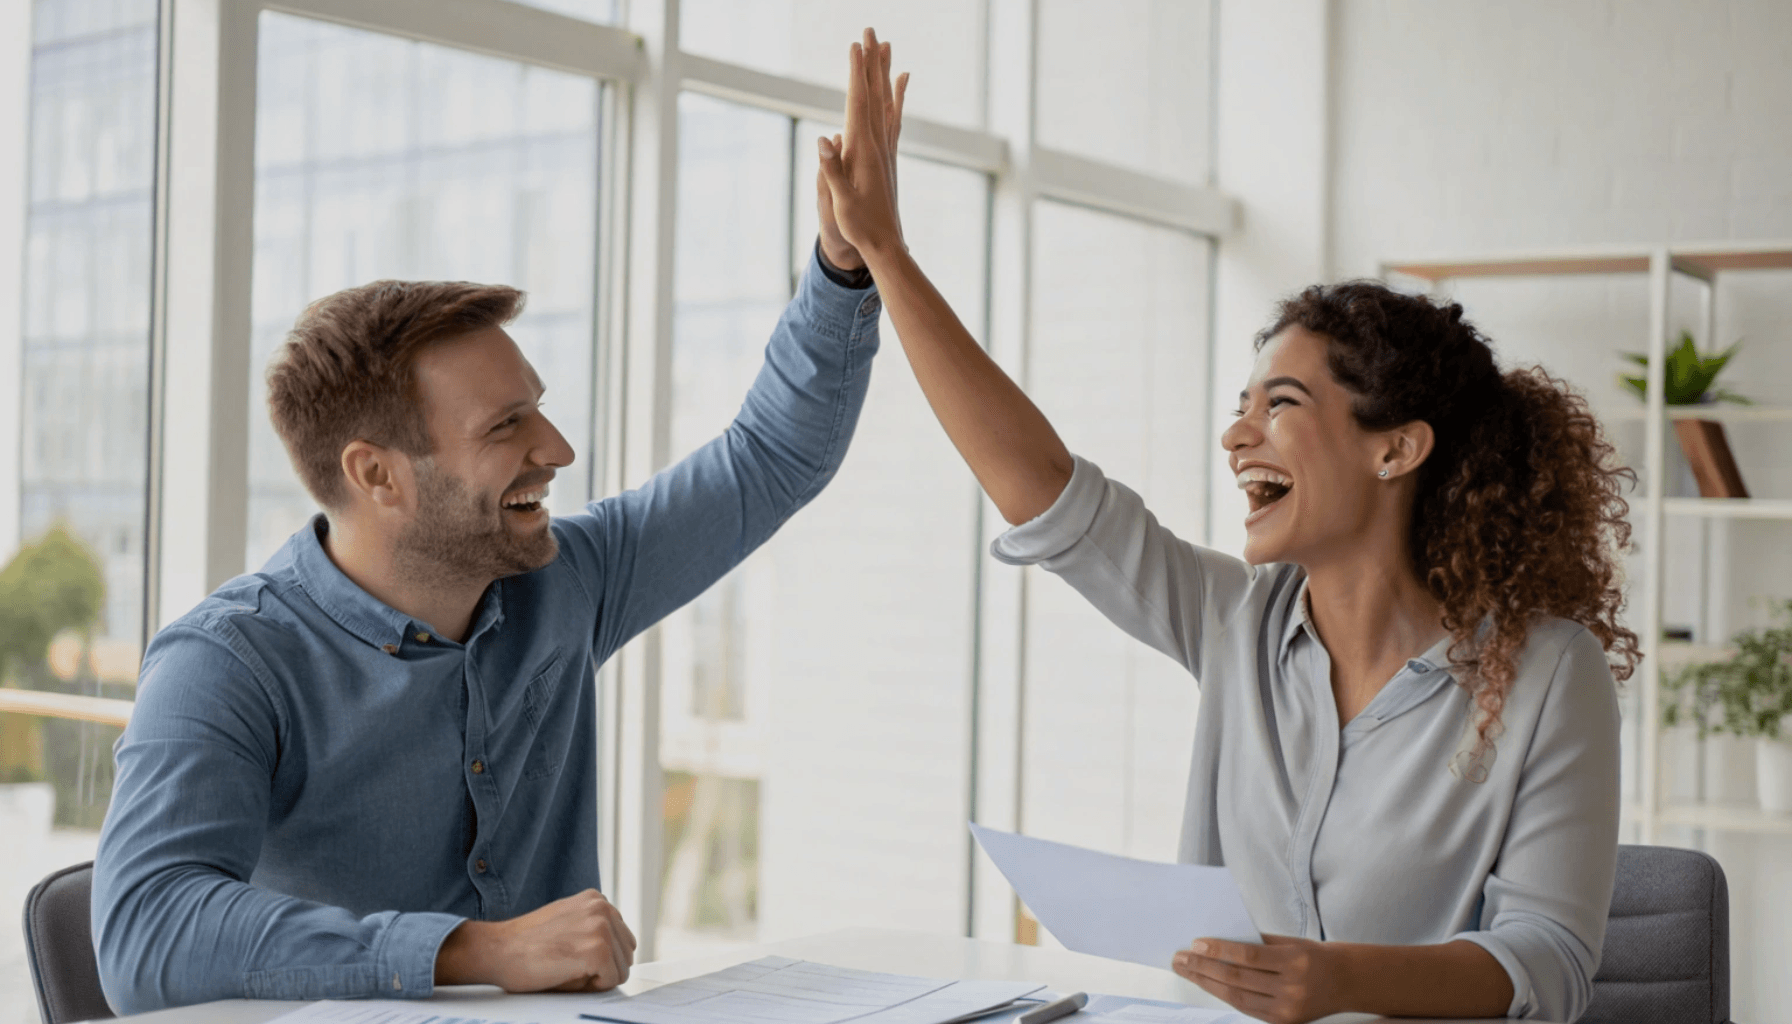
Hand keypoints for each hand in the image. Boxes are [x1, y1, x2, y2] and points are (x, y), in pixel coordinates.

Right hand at [435, 889, 636, 991]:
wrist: (497, 950)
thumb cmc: (526, 944)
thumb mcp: (568, 922)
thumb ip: (593, 927)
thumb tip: (618, 953)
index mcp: (596, 900)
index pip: (623, 939)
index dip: (601, 958)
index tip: (573, 956)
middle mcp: (602, 908)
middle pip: (626, 954)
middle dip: (603, 967)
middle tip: (568, 964)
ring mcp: (601, 927)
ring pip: (621, 969)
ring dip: (597, 977)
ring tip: (566, 967)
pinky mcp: (597, 950)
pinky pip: (612, 980)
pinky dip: (591, 986)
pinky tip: (566, 974)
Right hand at [816, 28, 907, 266]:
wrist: (885, 244)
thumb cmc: (859, 226)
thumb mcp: (840, 201)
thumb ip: (832, 170)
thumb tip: (825, 139)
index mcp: (864, 150)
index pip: (859, 102)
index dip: (857, 73)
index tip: (856, 45)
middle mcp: (878, 144)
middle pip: (875, 94)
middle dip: (871, 62)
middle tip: (871, 30)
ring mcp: (885, 149)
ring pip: (886, 102)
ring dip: (884, 73)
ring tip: (887, 47)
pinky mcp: (888, 157)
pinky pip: (893, 118)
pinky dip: (895, 97)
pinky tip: (900, 84)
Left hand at [1173, 935, 1349, 1023]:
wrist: (1346, 982)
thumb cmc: (1313, 955)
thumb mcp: (1289, 941)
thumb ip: (1257, 942)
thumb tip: (1216, 941)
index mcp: (1295, 960)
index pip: (1248, 956)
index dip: (1218, 950)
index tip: (1195, 944)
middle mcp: (1292, 987)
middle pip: (1237, 978)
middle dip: (1203, 968)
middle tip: (1180, 958)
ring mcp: (1288, 1009)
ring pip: (1237, 997)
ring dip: (1207, 983)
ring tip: (1186, 971)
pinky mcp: (1283, 1023)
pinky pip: (1246, 1009)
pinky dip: (1225, 995)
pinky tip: (1209, 984)